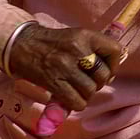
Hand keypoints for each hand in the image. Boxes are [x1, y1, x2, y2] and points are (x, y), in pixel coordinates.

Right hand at [7, 24, 122, 111]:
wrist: (24, 44)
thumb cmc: (54, 43)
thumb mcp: (77, 36)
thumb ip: (96, 49)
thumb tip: (112, 73)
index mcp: (86, 35)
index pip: (115, 51)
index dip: (114, 64)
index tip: (106, 69)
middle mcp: (77, 50)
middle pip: (103, 75)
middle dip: (100, 82)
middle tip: (90, 81)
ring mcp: (65, 67)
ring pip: (91, 90)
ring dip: (87, 93)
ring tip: (79, 88)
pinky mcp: (54, 83)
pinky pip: (77, 102)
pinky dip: (77, 103)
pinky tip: (71, 96)